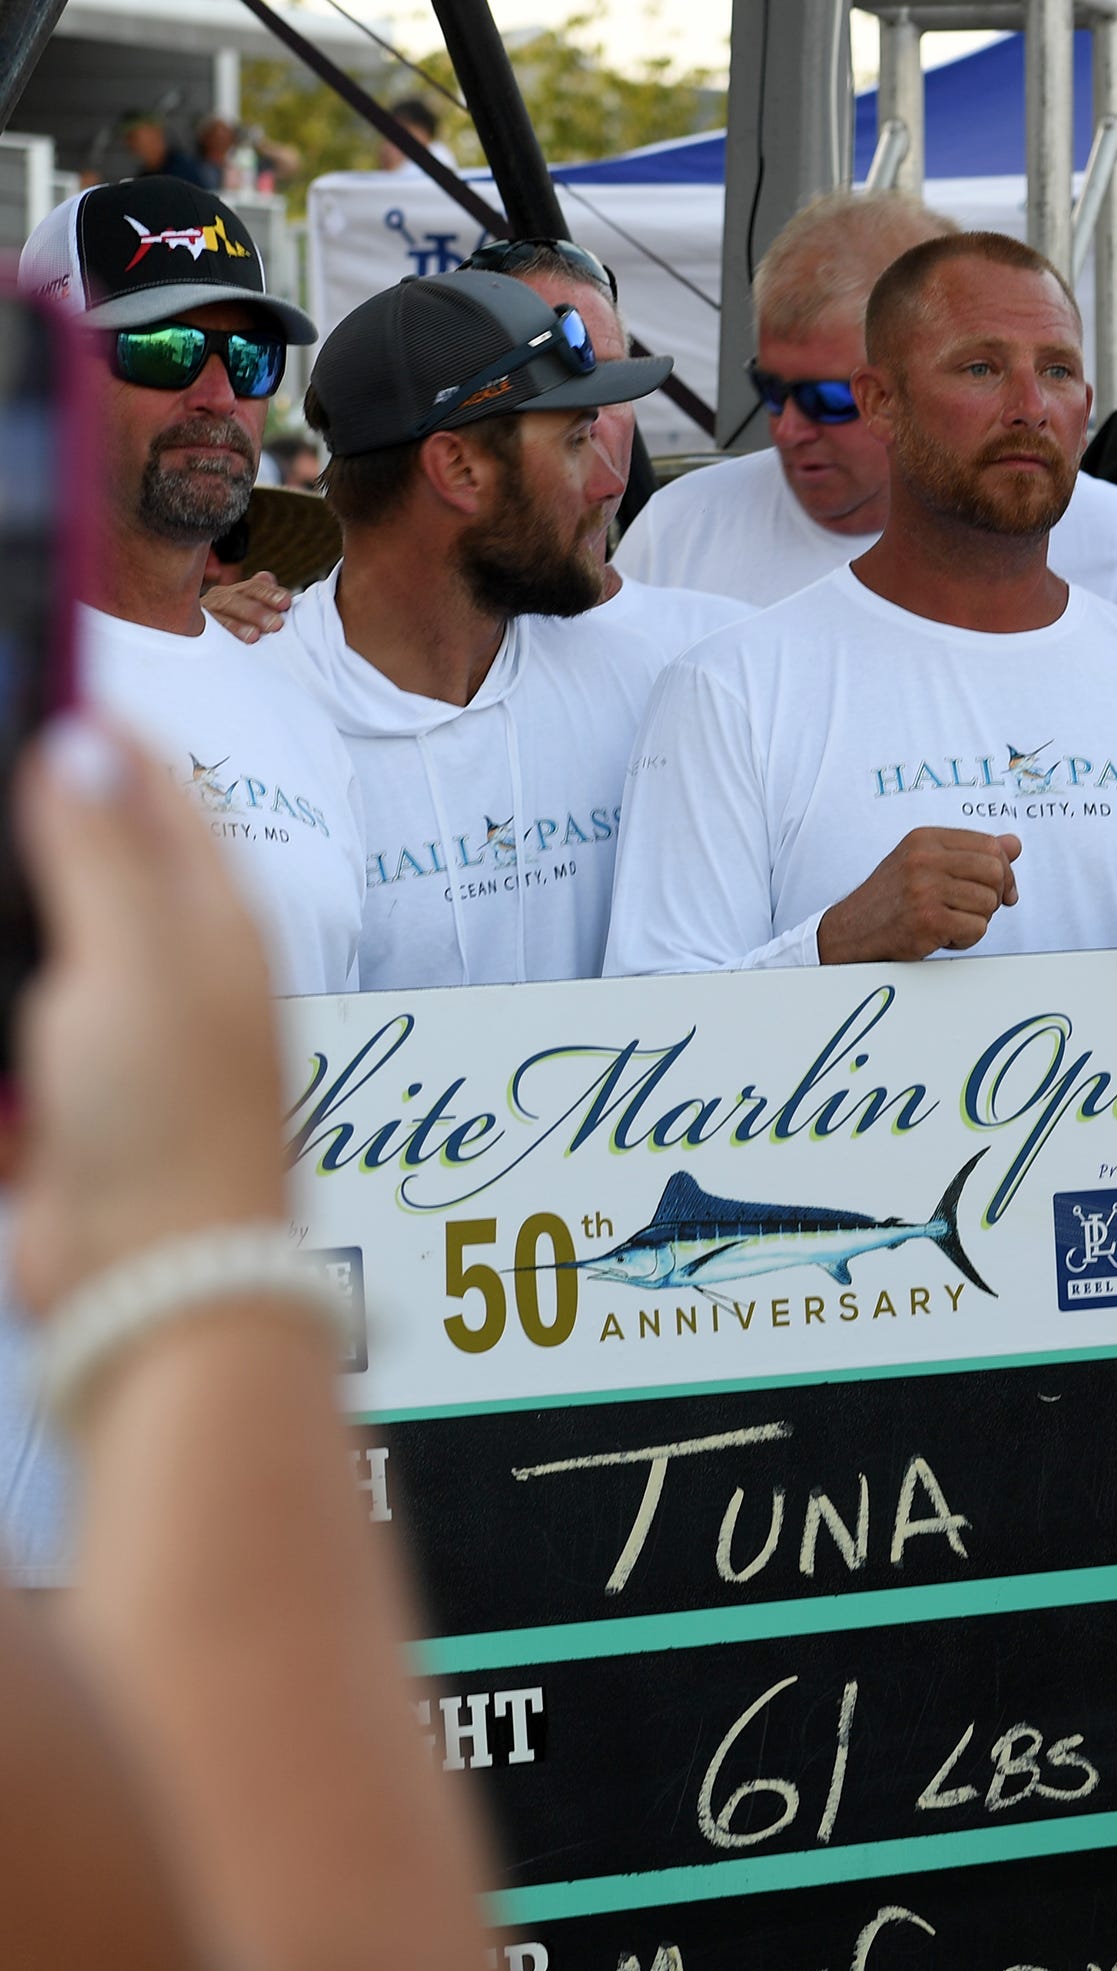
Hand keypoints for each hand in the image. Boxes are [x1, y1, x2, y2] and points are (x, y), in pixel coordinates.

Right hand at [4, 719, 285, 1317]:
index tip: (20, 659)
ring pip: (39, 924)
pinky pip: (15, 1008)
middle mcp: (173, 962)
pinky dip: (2, 980)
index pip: (154, 781)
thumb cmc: (174, 1125)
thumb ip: (103, 853)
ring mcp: (118, 1026)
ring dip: (9, 898)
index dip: (87, 718)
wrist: (158, 1281)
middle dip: (25, 804)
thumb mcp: (133, 961)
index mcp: (212, 916)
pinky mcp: (69, 1091)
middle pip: (84, 846)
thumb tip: (82, 743)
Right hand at [201, 572, 291, 642]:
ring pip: (218, 616)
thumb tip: (267, 577)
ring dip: (236, 626)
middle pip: (235, 600)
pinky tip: (219, 642)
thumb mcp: (251, 611)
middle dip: (256, 611)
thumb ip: (263, 596)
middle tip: (276, 624)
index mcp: (236, 593)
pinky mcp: (191, 630)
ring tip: (253, 636)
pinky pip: (198, 631)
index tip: (285, 602)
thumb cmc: (237, 624)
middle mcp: (218, 599)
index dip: (269, 594)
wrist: (200, 636)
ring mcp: (203, 614)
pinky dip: (208, 634)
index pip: (253, 588)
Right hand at [817, 827, 1018, 963]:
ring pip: (989, 903)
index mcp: (925, 839)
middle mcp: (924, 859)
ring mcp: (925, 889)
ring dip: (977, 920)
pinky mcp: (928, 921)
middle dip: (995, 896)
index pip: (990, 845)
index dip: (1004, 871)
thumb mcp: (927, 863)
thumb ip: (970, 853)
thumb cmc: (893, 898)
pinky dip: (966, 939)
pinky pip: (977, 929)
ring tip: (950, 922)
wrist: (852, 930)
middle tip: (974, 909)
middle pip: (995, 871)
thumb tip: (1014, 844)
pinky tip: (943, 936)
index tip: (1002, 890)